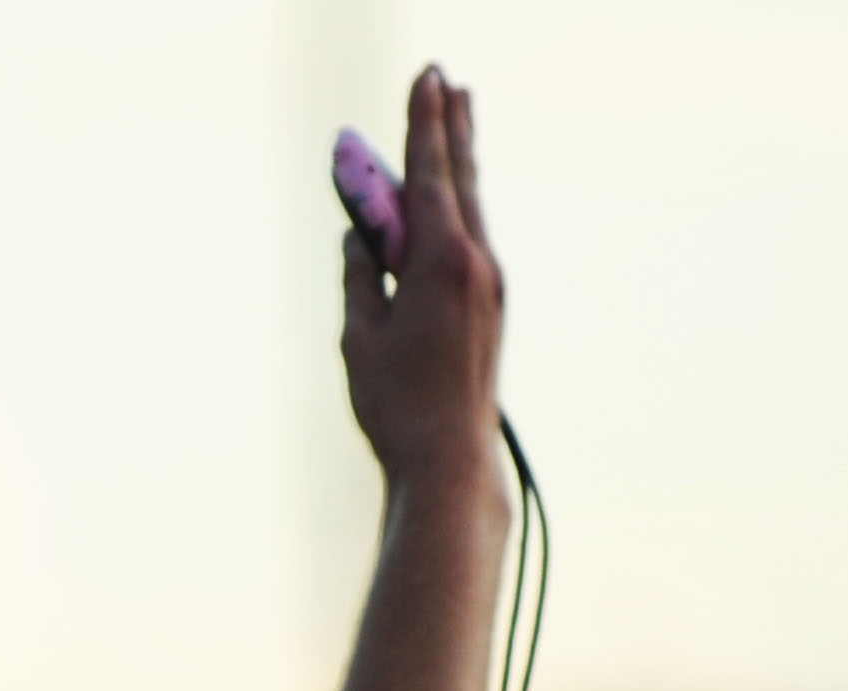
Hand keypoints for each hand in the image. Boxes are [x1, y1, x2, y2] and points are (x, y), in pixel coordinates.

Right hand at [342, 69, 504, 490]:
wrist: (449, 455)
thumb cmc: (395, 402)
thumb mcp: (359, 335)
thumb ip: (360, 276)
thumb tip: (361, 237)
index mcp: (441, 261)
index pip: (430, 174)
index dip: (423, 124)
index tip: (426, 78)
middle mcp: (476, 261)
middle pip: (461, 177)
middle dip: (451, 126)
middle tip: (446, 79)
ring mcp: (488, 281)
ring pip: (468, 205)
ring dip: (457, 160)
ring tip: (456, 116)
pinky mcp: (487, 302)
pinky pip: (466, 238)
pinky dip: (453, 205)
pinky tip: (445, 196)